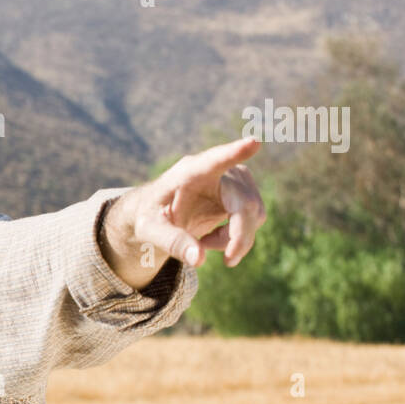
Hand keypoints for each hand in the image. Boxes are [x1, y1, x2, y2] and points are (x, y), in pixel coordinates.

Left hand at [102, 136, 266, 286]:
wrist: (159, 212)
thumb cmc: (151, 215)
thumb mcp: (150, 230)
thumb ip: (171, 242)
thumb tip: (199, 259)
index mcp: (189, 172)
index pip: (214, 160)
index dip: (234, 152)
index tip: (253, 143)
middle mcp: (217, 171)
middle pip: (245, 202)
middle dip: (240, 235)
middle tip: (229, 261)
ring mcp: (234, 179)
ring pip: (254, 213)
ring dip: (235, 238)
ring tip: (204, 242)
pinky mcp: (243, 191)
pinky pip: (254, 218)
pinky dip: (238, 236)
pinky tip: (213, 238)